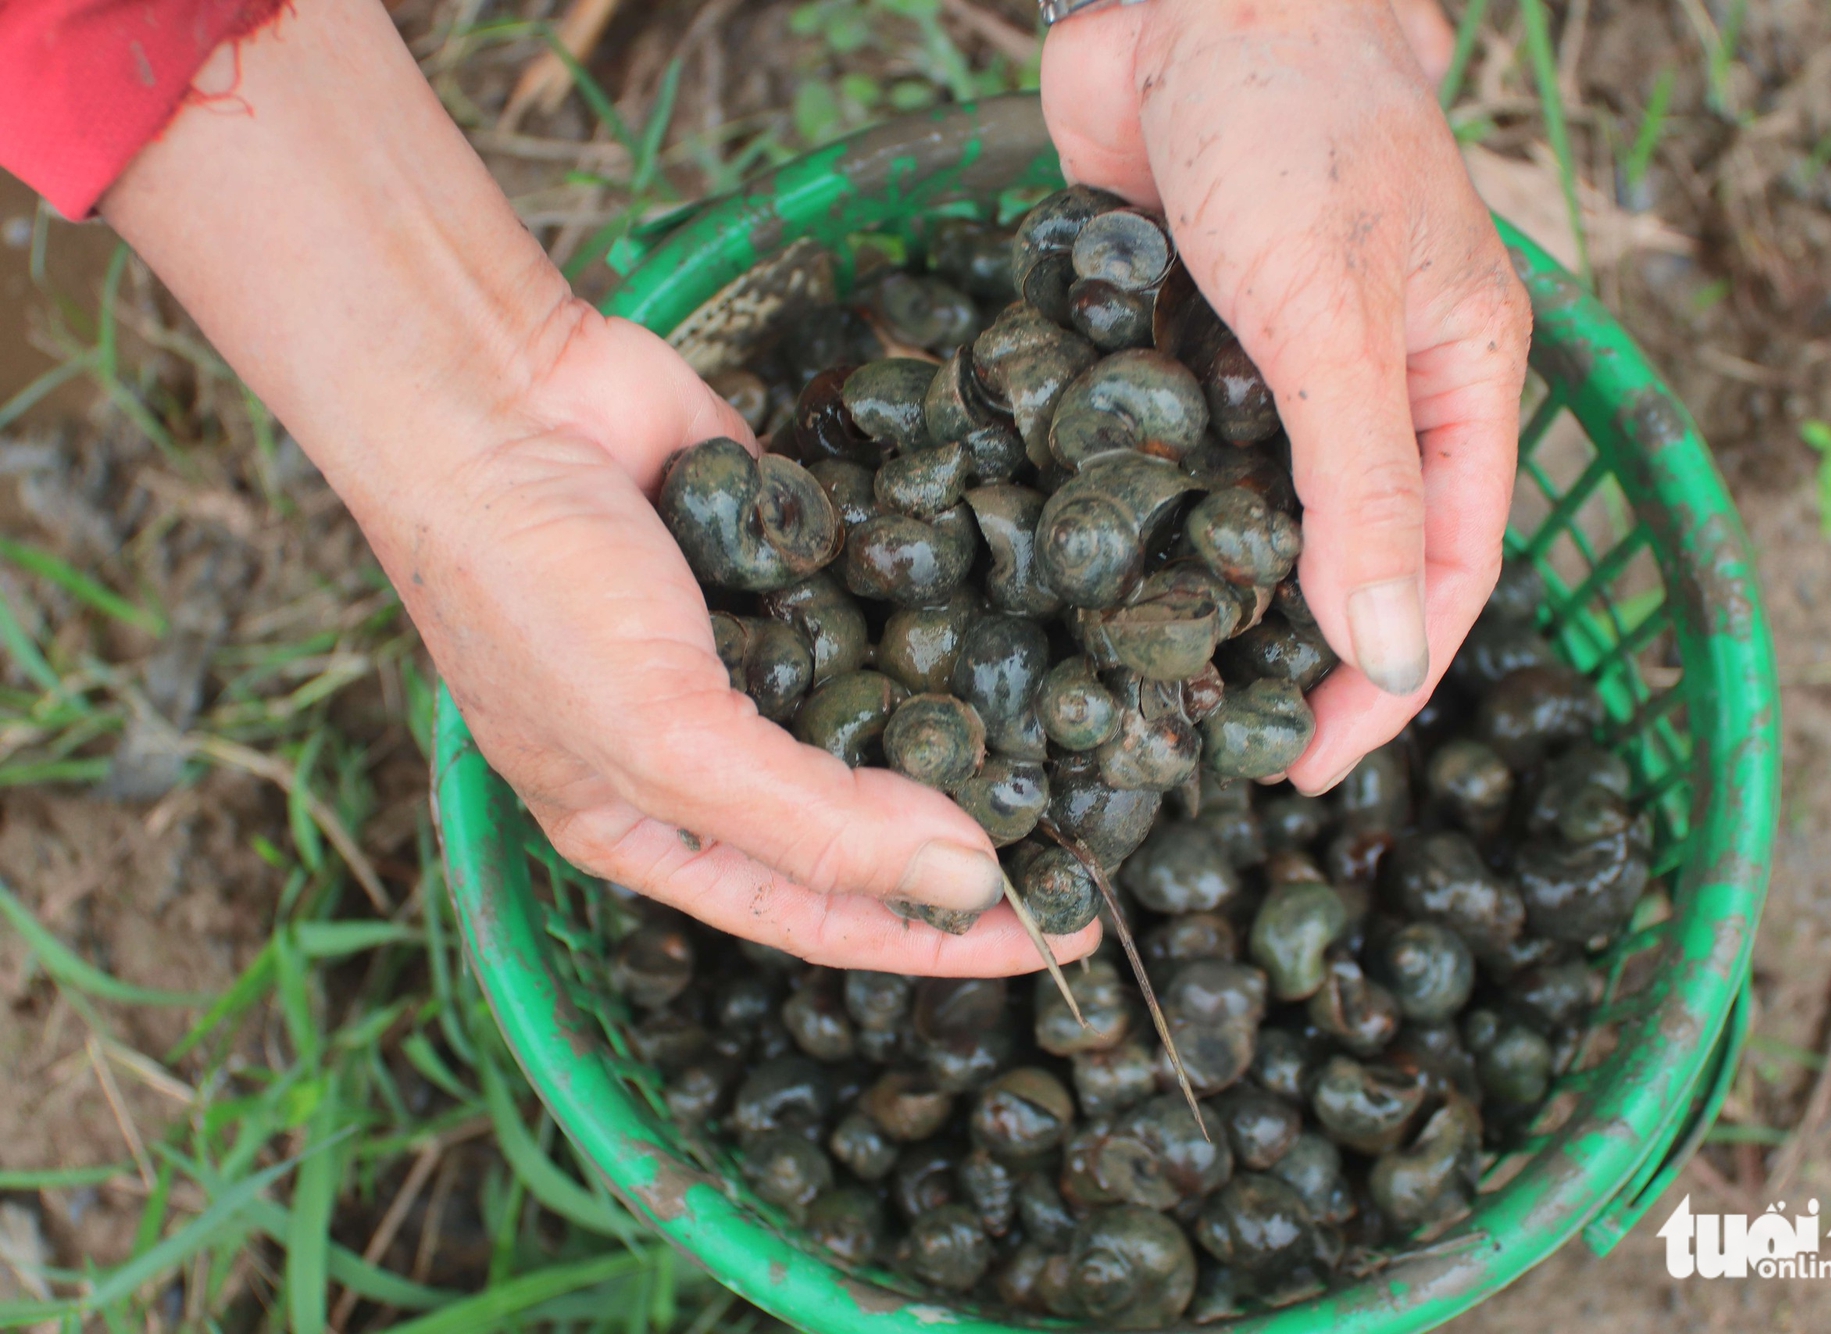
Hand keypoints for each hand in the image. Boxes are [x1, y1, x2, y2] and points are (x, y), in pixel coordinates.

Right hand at [101, 0, 1098, 972]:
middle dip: (964, 844)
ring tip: (1083, 755)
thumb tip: (967, 879)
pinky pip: (878, 610)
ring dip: (966, 735)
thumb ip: (812, 821)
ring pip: (879, 718)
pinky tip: (1023, 634)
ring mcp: (750, 653)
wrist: (495, 394)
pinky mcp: (788, 561)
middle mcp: (707, 753)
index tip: (1053, 941)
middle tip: (1092, 852)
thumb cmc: (537, 586)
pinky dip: (936, 622)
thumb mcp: (661, 736)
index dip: (934, 935)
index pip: (819, 913)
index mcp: (654, 828)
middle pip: (859, 827)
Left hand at [1042, 0, 1531, 793]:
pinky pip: (1162, 450)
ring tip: (1131, 682)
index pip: (1442, 574)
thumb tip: (1391, 658)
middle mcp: (1372, 390)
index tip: (1302, 767)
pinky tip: (1078, 566)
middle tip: (1200, 742)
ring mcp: (1270, 369)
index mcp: (1458, 386)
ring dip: (1201, 589)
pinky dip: (1129, 505)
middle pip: (1346, 558)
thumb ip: (1363, 488)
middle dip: (1285, 652)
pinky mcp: (1180, 341)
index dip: (1383, 683)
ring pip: (1246, 514)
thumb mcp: (1335, 322)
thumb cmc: (1294, 126)